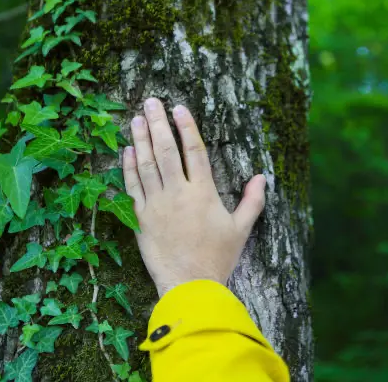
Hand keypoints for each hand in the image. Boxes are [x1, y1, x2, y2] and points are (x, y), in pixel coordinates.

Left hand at [123, 98, 266, 296]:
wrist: (189, 286)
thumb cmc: (218, 258)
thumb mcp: (241, 229)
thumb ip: (252, 201)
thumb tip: (262, 177)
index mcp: (203, 192)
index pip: (195, 151)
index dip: (187, 127)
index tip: (179, 108)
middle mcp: (178, 193)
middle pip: (166, 151)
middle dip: (158, 123)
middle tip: (150, 102)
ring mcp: (157, 205)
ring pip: (146, 165)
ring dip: (140, 139)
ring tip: (135, 118)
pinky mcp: (141, 218)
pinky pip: (132, 187)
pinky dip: (127, 168)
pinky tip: (125, 151)